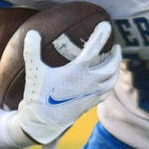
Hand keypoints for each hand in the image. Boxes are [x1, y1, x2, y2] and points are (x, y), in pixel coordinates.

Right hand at [16, 22, 120, 144]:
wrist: (42, 123)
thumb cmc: (38, 95)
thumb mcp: (34, 70)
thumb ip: (32, 50)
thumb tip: (32, 32)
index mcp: (77, 71)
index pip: (94, 48)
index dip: (101, 34)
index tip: (107, 25)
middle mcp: (89, 82)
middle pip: (111, 65)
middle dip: (116, 54)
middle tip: (116, 46)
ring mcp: (92, 94)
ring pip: (113, 79)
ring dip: (116, 68)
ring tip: (115, 62)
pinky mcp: (91, 103)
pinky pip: (107, 91)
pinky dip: (111, 83)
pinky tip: (108, 80)